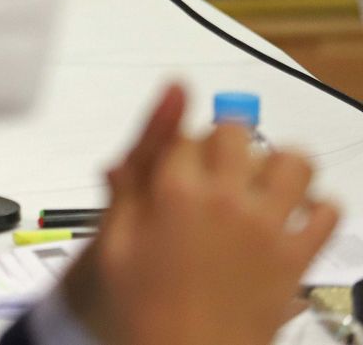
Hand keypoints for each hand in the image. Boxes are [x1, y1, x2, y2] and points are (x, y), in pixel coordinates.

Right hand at [61, 84, 338, 344]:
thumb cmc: (147, 311)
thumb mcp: (116, 244)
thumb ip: (127, 189)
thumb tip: (125, 156)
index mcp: (174, 192)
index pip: (182, 132)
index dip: (176, 144)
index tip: (174, 160)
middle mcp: (226, 200)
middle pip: (235, 132)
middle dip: (223, 142)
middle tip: (213, 168)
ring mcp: (267, 226)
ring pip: (292, 159)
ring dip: (277, 163)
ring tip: (261, 181)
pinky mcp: (296, 255)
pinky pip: (326, 211)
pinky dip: (315, 207)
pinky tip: (291, 215)